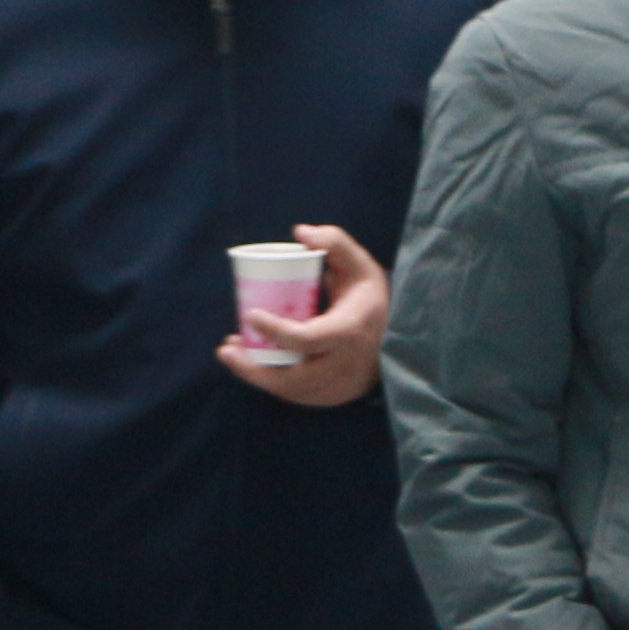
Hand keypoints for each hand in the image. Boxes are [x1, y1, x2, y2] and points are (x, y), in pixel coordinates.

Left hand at [218, 222, 389, 409]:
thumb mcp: (361, 265)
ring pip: (290, 390)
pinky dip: (273, 383)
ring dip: (256, 376)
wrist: (402, 339)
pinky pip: (297, 395)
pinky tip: (256, 367)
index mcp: (350, 331)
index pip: (307, 339)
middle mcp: (345, 365)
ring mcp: (340, 386)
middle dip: (252, 367)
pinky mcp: (334, 397)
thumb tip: (300, 232)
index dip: (275, 331)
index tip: (249, 315)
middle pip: (291, 377)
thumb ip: (336, 242)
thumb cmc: (371, 299)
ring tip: (233, 355)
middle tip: (227, 347)